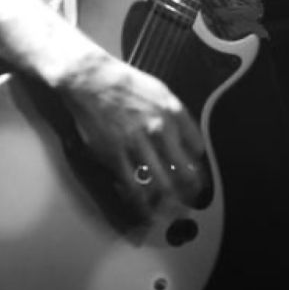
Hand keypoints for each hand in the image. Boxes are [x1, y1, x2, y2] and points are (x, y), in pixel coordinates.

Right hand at [56, 49, 205, 220]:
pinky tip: (145, 211)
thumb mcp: (159, 91)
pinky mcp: (114, 155)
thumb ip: (174, 116)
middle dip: (189, 192)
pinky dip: (141, 205)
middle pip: (185, 173)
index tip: (195, 174)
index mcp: (173, 111)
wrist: (90, 78)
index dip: (198, 165)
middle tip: (189, 201)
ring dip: (167, 203)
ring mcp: (137, 143)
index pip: (197, 149)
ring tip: (168, 210)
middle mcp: (159, 128)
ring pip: (162, 185)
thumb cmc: (124, 83)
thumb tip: (186, 141)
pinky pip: (133, 188)